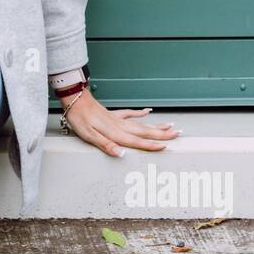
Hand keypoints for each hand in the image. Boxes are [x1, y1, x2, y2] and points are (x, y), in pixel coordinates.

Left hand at [59, 90, 179, 156]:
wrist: (74, 99)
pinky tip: (148, 111)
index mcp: (115, 133)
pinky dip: (140, 113)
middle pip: (145, 131)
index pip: (137, 142)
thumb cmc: (79, 118)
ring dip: (156, 125)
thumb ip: (106, 145)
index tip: (166, 148)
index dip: (152, 146)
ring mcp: (117, 119)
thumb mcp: (89, 135)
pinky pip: (130, 113)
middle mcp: (120, 126)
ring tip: (170, 126)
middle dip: (162, 134)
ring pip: (141, 123)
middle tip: (178, 134)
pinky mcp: (113, 114)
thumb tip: (121, 154)